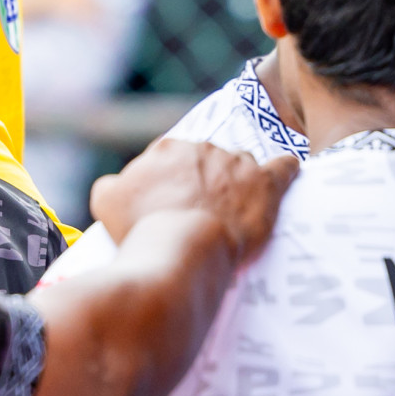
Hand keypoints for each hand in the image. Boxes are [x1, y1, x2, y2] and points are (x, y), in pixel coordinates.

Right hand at [89, 139, 298, 264]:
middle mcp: (203, 147)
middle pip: (206, 160)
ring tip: (233, 207)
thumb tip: (117, 183)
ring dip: (237, 180)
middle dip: (203, 180)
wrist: (182, 248)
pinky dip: (286, 169)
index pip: (170, 158)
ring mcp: (237, 163)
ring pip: (240, 164)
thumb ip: (110, 184)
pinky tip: (289, 170)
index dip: (170, 182)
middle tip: (197, 212)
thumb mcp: (105, 201)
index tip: (169, 205)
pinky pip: (283, 168)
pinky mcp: (265, 184)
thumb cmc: (142, 227)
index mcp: (167, 148)